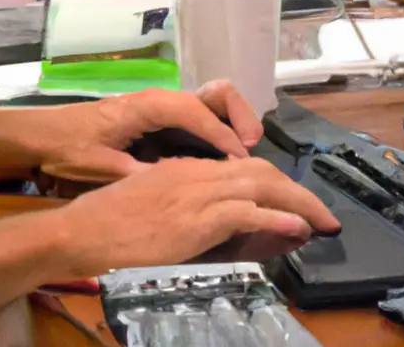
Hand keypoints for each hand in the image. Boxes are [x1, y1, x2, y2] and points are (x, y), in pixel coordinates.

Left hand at [28, 81, 264, 182]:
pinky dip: (220, 128)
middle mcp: (163, 99)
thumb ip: (135, 171)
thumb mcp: (100, 165)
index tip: (239, 158)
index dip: (220, 134)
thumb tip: (170, 182)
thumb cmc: (70, 147)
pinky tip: (224, 156)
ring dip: (234, 120)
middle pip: (215, 93)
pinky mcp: (163, 119)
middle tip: (250, 146)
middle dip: (238, 114)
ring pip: (212, 101)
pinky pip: (202, 115)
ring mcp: (165, 107)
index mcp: (149, 105)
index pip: (195, 112)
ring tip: (244, 150)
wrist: (45, 135)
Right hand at [42, 157, 340, 279]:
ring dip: (298, 203)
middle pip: (261, 172)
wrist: (79, 233)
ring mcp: (196, 194)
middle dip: (298, 192)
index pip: (245, 169)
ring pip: (261, 186)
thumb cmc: (107, 224)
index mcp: (188, 170)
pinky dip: (276, 218)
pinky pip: (245, 212)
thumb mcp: (155, 209)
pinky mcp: (194, 218)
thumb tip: (225, 225)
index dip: (278, 185)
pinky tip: (298, 228)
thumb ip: (191, 213)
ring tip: (322, 221)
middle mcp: (197, 174)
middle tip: (324, 215)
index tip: (299, 204)